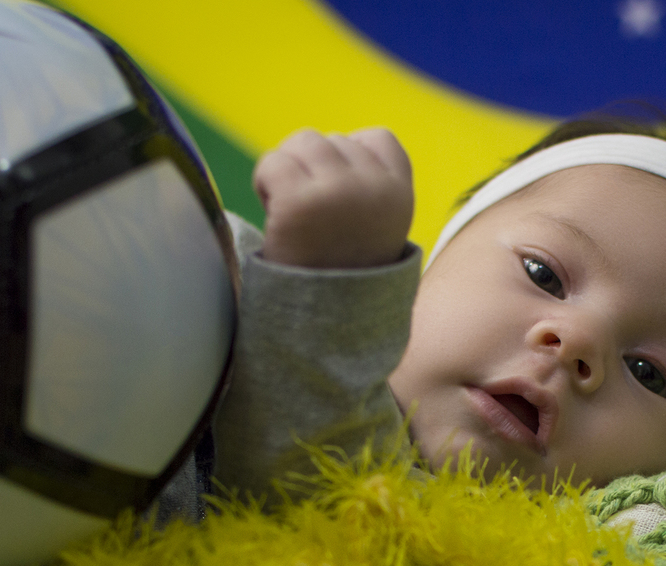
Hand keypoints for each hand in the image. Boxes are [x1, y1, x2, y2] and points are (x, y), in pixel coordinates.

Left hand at [253, 127, 413, 268]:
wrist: (323, 327)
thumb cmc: (342, 275)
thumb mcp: (376, 227)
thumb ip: (368, 186)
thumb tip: (334, 143)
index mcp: (400, 195)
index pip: (376, 138)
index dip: (349, 158)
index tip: (338, 199)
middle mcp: (375, 188)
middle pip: (330, 141)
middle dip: (312, 170)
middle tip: (313, 219)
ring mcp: (337, 192)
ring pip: (301, 143)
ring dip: (287, 172)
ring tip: (293, 214)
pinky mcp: (298, 202)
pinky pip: (272, 162)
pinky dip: (265, 182)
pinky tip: (275, 215)